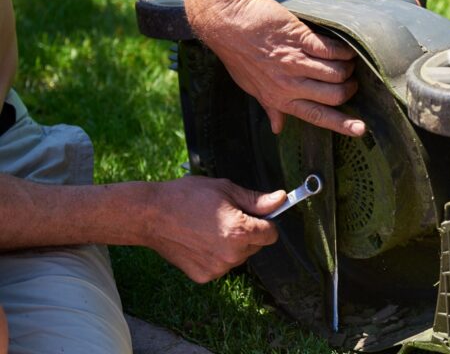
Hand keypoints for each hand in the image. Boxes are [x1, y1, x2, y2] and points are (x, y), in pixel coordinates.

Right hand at [147, 176, 284, 283]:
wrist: (150, 215)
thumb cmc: (186, 197)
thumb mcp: (225, 190)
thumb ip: (256, 199)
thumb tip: (281, 199)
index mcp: (240, 232)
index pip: (271, 234)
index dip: (265, 221)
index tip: (253, 214)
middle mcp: (232, 254)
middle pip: (256, 246)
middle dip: (247, 232)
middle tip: (224, 216)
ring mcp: (218, 268)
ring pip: (239, 256)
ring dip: (232, 245)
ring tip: (209, 227)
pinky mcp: (204, 276)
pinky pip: (222, 265)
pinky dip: (216, 255)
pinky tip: (200, 240)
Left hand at [189, 0, 365, 136]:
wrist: (227, 21)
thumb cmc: (237, 54)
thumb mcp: (250, 87)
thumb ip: (270, 107)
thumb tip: (277, 128)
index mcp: (280, 99)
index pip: (316, 116)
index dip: (341, 124)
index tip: (361, 129)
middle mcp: (290, 84)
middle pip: (334, 95)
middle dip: (349, 89)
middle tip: (350, 81)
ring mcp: (296, 61)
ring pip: (337, 73)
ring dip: (348, 67)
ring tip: (348, 62)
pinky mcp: (300, 39)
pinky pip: (331, 50)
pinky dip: (343, 51)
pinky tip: (346, 48)